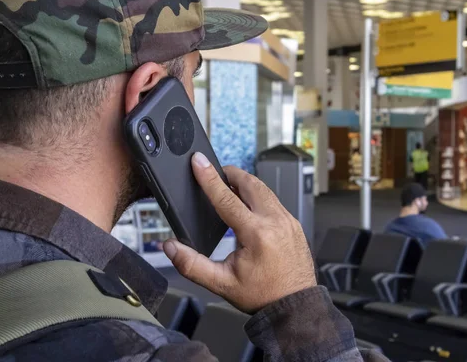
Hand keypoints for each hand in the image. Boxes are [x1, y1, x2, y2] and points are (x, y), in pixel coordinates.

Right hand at [163, 152, 316, 312]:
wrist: (295, 306)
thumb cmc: (262, 295)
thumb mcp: (221, 283)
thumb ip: (192, 264)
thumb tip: (171, 247)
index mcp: (256, 234)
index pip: (226, 198)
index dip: (208, 178)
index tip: (198, 162)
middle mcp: (276, 222)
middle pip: (250, 183)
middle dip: (230, 174)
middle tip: (214, 170)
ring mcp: (288, 221)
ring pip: (264, 190)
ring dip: (245, 183)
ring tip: (229, 184)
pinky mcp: (294, 224)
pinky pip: (274, 201)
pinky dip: (259, 195)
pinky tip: (249, 203)